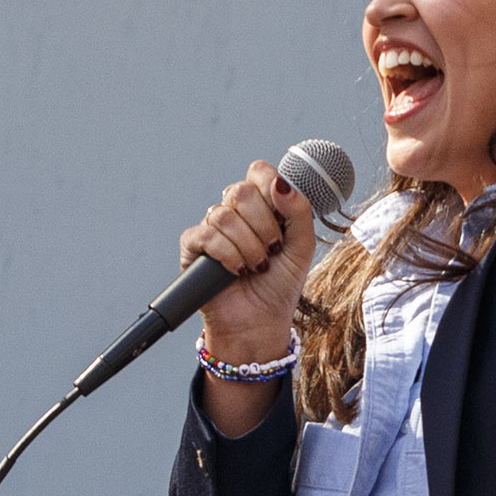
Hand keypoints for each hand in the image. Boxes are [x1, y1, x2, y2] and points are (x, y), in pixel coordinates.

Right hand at [178, 160, 317, 361]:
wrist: (259, 322)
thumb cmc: (279, 286)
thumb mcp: (302, 246)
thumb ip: (299, 211)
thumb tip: (281, 183)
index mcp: (260, 206)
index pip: (258, 172)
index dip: (270, 186)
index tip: (283, 214)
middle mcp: (234, 213)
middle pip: (241, 191)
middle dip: (263, 224)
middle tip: (273, 249)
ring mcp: (212, 228)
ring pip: (224, 215)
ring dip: (248, 245)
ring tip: (257, 266)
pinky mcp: (193, 248)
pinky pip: (206, 236)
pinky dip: (227, 254)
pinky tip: (237, 271)